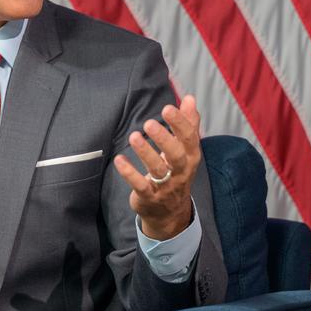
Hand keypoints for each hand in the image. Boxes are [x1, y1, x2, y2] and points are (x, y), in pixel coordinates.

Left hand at [113, 94, 201, 239]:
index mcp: (191, 157)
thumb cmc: (176, 173)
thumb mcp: (185, 150)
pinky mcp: (149, 196)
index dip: (180, 123)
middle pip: (176, 155)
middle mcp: (181, 172)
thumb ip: (188, 124)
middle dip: (164, 138)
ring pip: (158, 169)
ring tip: (134, 136)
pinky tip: (119, 159)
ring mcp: (165, 186)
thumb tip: (190, 98)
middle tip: (149, 123)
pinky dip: (129, 173)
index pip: (189, 138)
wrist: (170, 212)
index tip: (168, 107)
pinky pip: (140, 185)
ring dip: (146, 152)